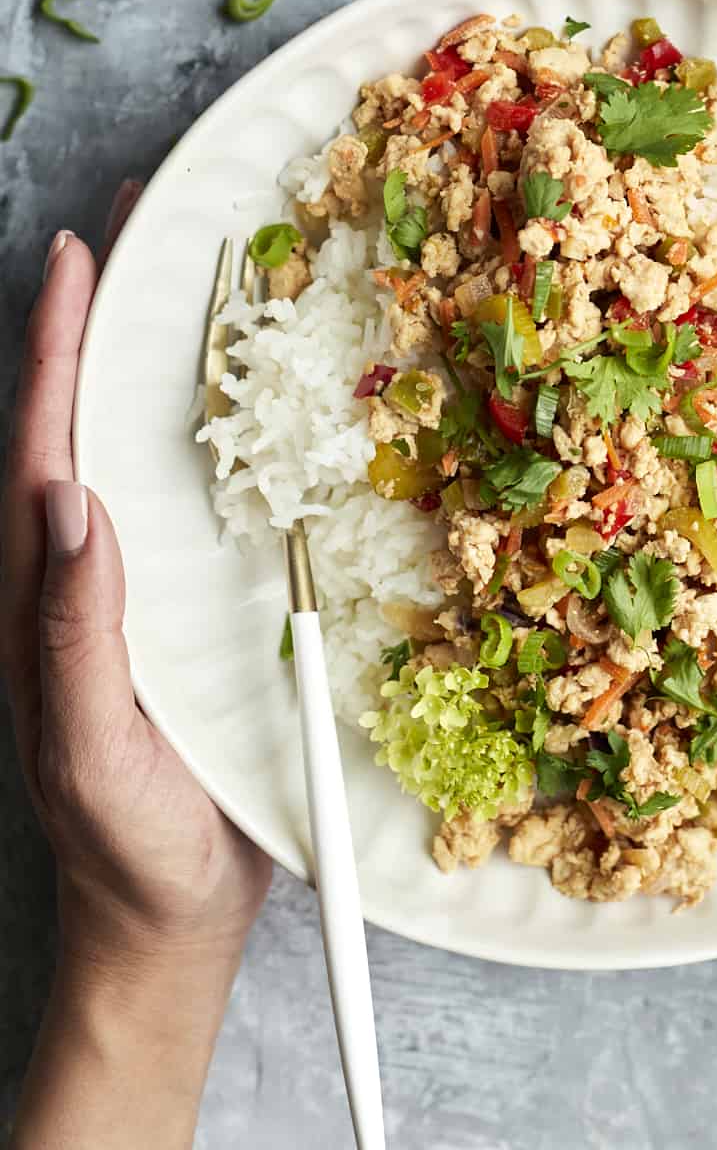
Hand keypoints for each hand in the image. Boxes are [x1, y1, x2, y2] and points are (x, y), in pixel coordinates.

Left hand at [1, 192, 270, 979]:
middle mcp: (81, 577)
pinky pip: (186, 503)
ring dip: (150, 361)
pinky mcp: (182, 615)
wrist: (168, 923)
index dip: (56, 349)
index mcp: (43, 598)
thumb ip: (72, 636)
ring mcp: (132, 593)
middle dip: (99, 320)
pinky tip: (239, 404)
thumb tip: (71, 505)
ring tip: (184, 282)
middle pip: (81, 422)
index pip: (43, 448)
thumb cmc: (126, 850)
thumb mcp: (90, 753)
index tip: (78, 255)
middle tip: (137, 226)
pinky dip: (202, 434)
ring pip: (132, 451)